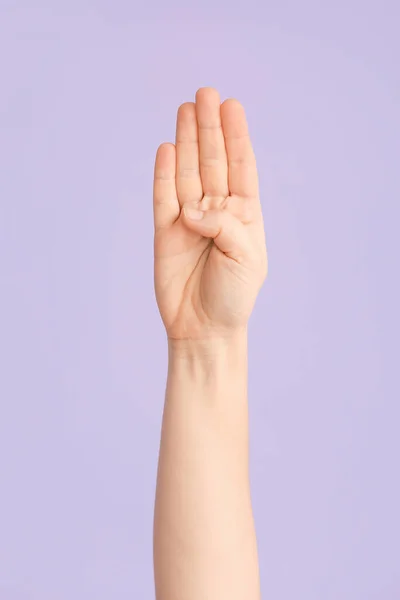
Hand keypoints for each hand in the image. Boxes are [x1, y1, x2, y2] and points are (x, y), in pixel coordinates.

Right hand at [153, 87, 266, 340]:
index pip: (240, 167)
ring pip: (188, 172)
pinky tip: (168, 149)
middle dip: (209, 128)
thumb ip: (224, 225)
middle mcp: (216, 211)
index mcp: (244, 215)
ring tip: (187, 109)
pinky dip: (165, 174)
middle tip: (205, 93)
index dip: (236, 136)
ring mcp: (189, 219)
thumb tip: (193, 207)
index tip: (232, 105)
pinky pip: (163, 197)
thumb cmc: (233, 296)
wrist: (204, 328)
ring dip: (188, 141)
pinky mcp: (164, 232)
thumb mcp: (246, 258)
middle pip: (212, 161)